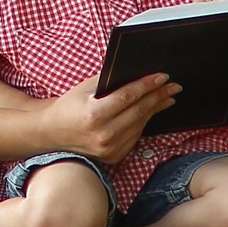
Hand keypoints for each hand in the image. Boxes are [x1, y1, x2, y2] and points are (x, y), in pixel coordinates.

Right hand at [36, 72, 177, 163]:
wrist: (54, 133)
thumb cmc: (70, 105)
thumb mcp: (85, 87)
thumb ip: (109, 80)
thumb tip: (135, 70)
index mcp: (95, 115)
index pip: (128, 97)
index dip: (147, 85)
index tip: (162, 76)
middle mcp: (103, 135)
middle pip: (139, 111)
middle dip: (158, 96)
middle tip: (173, 85)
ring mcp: (109, 149)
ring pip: (140, 124)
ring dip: (155, 108)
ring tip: (167, 96)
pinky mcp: (113, 156)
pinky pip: (135, 135)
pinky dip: (144, 121)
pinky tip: (152, 110)